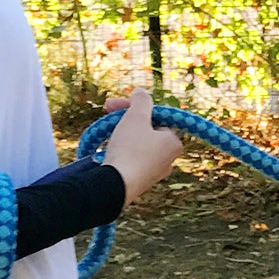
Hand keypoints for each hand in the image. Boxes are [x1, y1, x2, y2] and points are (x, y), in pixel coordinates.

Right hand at [100, 88, 182, 207]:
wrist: (114, 186)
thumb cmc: (130, 149)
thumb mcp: (136, 117)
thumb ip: (141, 101)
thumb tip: (142, 92)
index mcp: (174, 143)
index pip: (156, 117)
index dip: (135, 107)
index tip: (115, 104)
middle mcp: (168, 160)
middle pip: (145, 130)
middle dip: (125, 119)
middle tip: (106, 110)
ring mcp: (153, 173)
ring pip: (136, 145)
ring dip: (120, 133)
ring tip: (105, 131)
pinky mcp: (138, 183)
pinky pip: (130, 160)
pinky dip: (119, 151)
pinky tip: (107, 150)